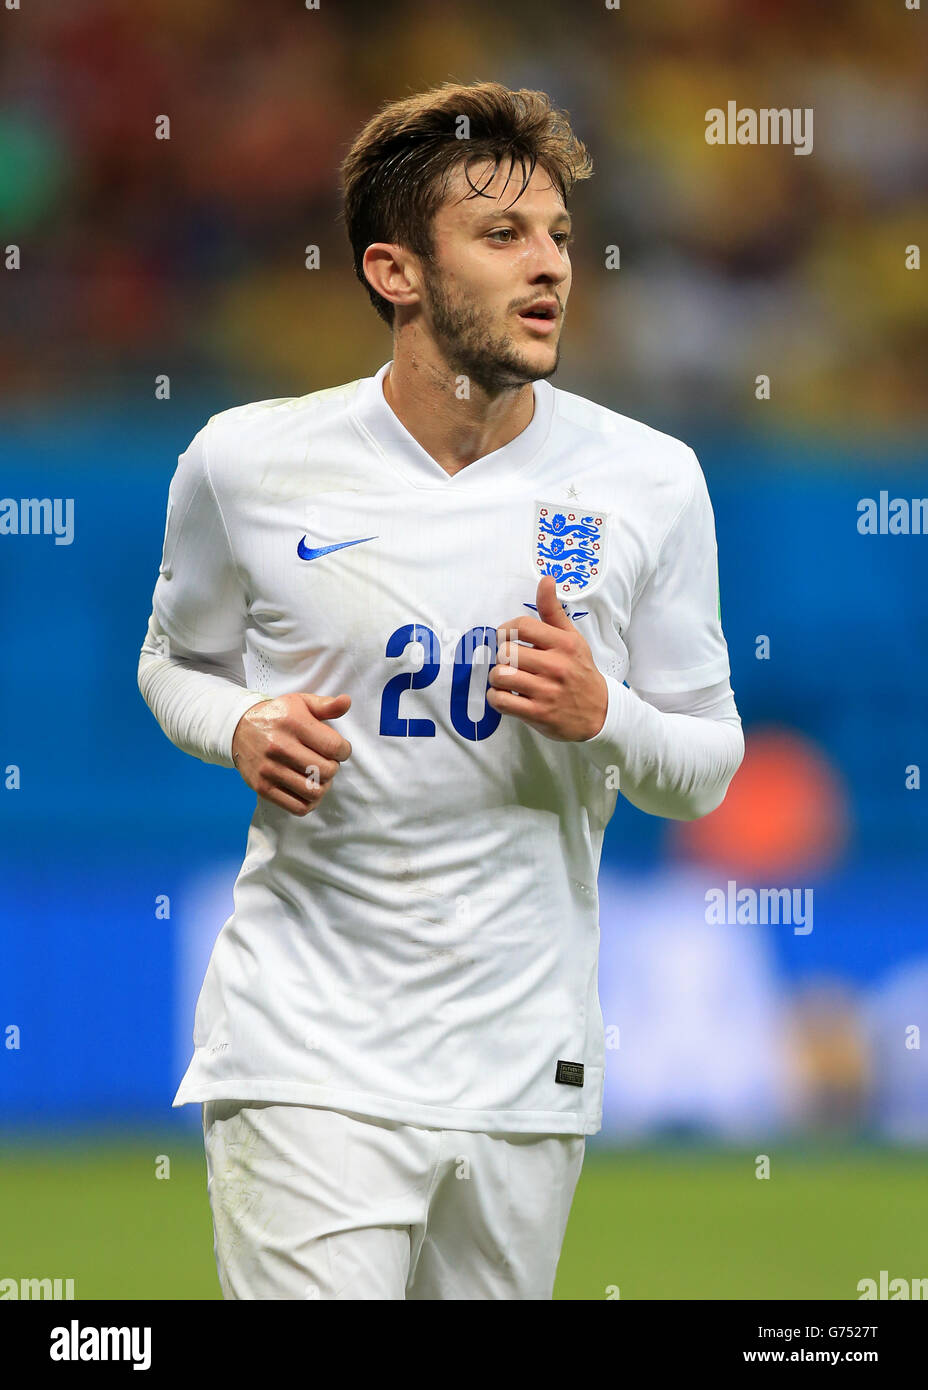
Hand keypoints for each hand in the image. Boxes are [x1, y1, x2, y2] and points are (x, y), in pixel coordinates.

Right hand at [231, 692, 351, 815]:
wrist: (237, 729)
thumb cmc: (276, 716)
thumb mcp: (300, 703)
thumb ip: (326, 705)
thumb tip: (346, 701)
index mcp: (293, 723)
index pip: (334, 747)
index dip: (344, 751)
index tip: (339, 750)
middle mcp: (280, 747)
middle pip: (326, 771)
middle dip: (333, 768)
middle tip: (326, 761)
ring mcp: (269, 770)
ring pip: (314, 792)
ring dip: (323, 786)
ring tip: (317, 776)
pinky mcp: (262, 787)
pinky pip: (297, 807)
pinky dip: (309, 803)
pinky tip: (308, 789)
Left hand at [488, 576, 608, 741]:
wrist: (599, 713)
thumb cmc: (579, 671)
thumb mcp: (572, 639)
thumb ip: (553, 611)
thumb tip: (546, 579)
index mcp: (564, 644)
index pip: (521, 626)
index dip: (505, 630)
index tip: (506, 638)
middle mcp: (556, 666)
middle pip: (506, 652)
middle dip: (501, 657)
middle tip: (510, 662)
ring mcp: (547, 692)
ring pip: (500, 676)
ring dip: (497, 678)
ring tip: (507, 679)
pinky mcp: (539, 714)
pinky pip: (501, 701)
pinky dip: (497, 698)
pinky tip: (506, 696)